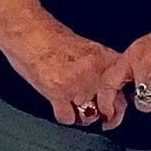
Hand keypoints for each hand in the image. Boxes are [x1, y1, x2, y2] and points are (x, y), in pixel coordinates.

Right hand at [8, 28, 131, 133]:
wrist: (27, 31)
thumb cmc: (50, 37)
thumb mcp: (87, 48)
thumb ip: (100, 68)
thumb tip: (108, 88)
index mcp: (104, 59)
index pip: (123, 89)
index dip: (120, 102)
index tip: (117, 109)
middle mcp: (94, 73)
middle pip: (109, 107)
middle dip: (104, 115)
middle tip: (101, 117)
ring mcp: (77, 85)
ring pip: (88, 116)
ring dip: (82, 116)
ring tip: (73, 106)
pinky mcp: (58, 93)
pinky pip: (68, 119)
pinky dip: (64, 116)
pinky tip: (59, 107)